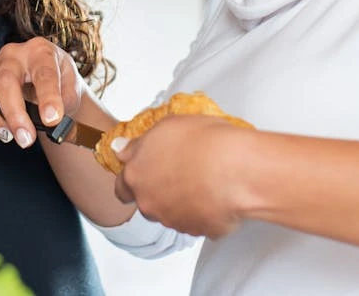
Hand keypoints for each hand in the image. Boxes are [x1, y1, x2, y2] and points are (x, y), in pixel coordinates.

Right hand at [0, 37, 85, 148]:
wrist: (50, 78)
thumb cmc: (59, 83)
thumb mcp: (72, 89)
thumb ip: (65, 104)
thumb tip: (53, 123)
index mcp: (41, 52)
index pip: (44, 73)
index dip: (48, 97)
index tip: (52, 119)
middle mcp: (13, 54)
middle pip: (6, 81)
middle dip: (15, 115)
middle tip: (25, 139)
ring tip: (6, 135)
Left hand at [112, 115, 250, 238]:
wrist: (236, 170)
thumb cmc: (205, 142)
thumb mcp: (167, 126)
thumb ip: (139, 143)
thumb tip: (121, 148)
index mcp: (136, 174)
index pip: (122, 186)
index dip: (134, 180)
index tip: (146, 172)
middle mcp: (149, 201)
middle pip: (146, 202)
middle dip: (158, 191)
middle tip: (179, 174)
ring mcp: (172, 220)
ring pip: (171, 213)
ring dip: (181, 202)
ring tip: (203, 182)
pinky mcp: (196, 232)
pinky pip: (197, 222)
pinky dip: (202, 212)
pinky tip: (216, 195)